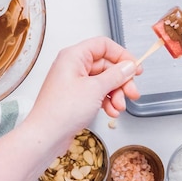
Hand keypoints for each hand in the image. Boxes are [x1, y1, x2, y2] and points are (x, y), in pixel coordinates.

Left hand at [26, 37, 140, 141]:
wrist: (46, 135)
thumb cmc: (62, 110)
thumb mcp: (96, 89)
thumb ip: (116, 75)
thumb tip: (129, 66)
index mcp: (73, 56)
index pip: (103, 45)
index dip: (121, 55)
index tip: (135, 67)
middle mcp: (72, 66)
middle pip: (105, 65)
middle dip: (121, 80)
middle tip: (132, 93)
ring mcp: (73, 82)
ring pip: (103, 81)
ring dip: (115, 94)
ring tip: (119, 107)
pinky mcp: (75, 97)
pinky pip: (96, 93)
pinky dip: (106, 101)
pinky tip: (111, 112)